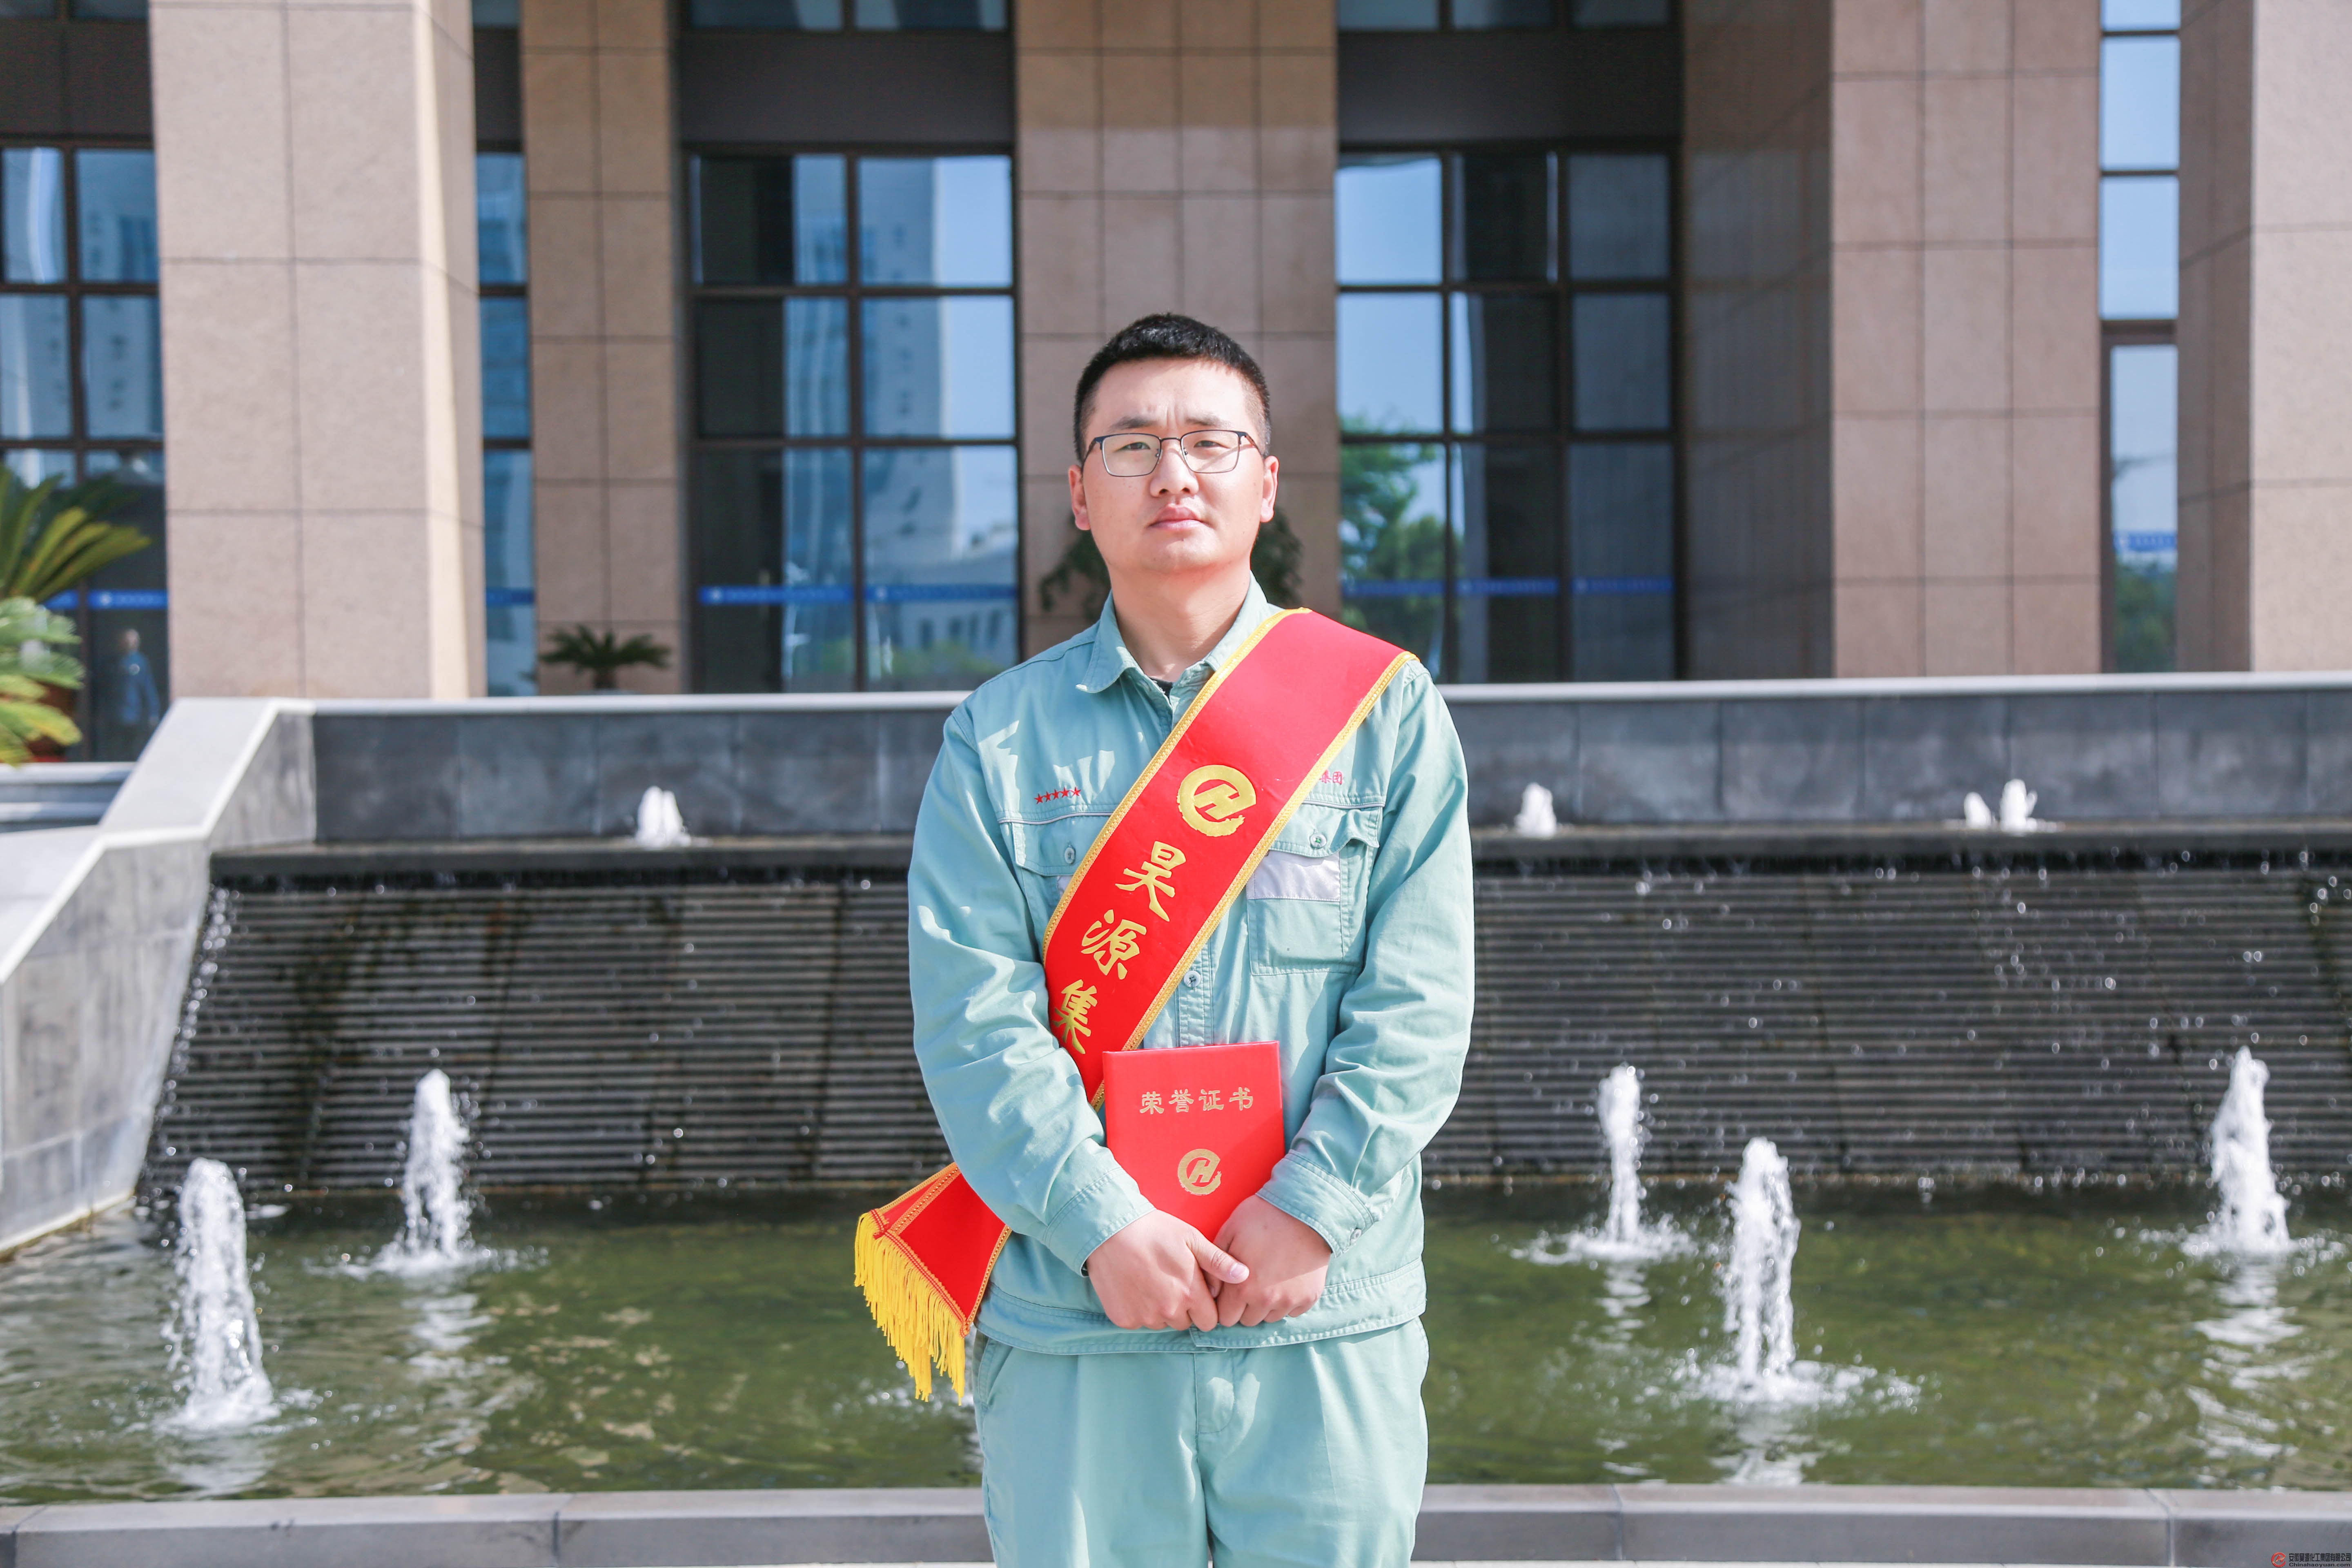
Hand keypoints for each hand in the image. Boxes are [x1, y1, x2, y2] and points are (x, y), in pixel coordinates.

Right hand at [1086, 1210, 1249, 1330]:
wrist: (1109, 1231)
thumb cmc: (1154, 1231)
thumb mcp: (1191, 1239)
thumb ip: (1219, 1262)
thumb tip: (1245, 1276)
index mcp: (1190, 1294)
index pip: (1209, 1321)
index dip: (1204, 1307)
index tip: (1194, 1290)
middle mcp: (1169, 1311)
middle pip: (1185, 1323)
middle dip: (1182, 1308)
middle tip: (1170, 1282)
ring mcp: (1144, 1317)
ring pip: (1161, 1323)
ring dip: (1160, 1309)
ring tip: (1150, 1281)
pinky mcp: (1124, 1319)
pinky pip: (1138, 1321)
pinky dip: (1138, 1309)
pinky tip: (1134, 1286)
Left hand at [1213, 1195, 1331, 1326]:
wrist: (1306, 1211)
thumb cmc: (1263, 1217)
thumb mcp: (1229, 1232)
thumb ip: (1216, 1266)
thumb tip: (1211, 1291)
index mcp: (1242, 1288)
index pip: (1225, 1318)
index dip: (1225, 1305)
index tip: (1230, 1292)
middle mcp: (1266, 1301)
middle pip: (1248, 1321)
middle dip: (1245, 1306)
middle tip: (1250, 1282)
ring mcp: (1290, 1300)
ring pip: (1270, 1318)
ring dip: (1267, 1305)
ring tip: (1269, 1278)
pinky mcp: (1309, 1298)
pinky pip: (1293, 1311)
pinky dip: (1288, 1300)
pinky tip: (1287, 1277)